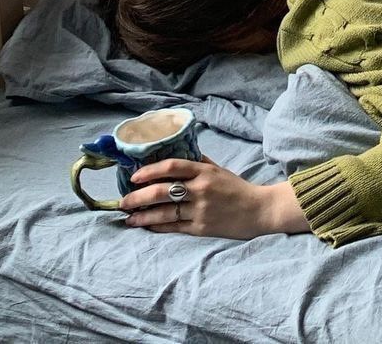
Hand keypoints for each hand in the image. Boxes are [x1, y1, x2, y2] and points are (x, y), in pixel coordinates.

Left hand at [119, 156, 309, 238]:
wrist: (258, 210)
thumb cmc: (235, 187)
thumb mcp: (217, 169)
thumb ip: (196, 161)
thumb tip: (173, 152)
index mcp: (203, 171)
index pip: (172, 167)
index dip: (150, 170)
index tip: (133, 176)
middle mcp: (200, 190)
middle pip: (163, 191)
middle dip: (139, 196)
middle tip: (123, 201)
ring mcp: (201, 210)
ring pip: (165, 213)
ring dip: (143, 216)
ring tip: (128, 217)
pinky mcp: (202, 228)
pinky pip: (175, 227)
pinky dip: (158, 227)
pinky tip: (146, 226)